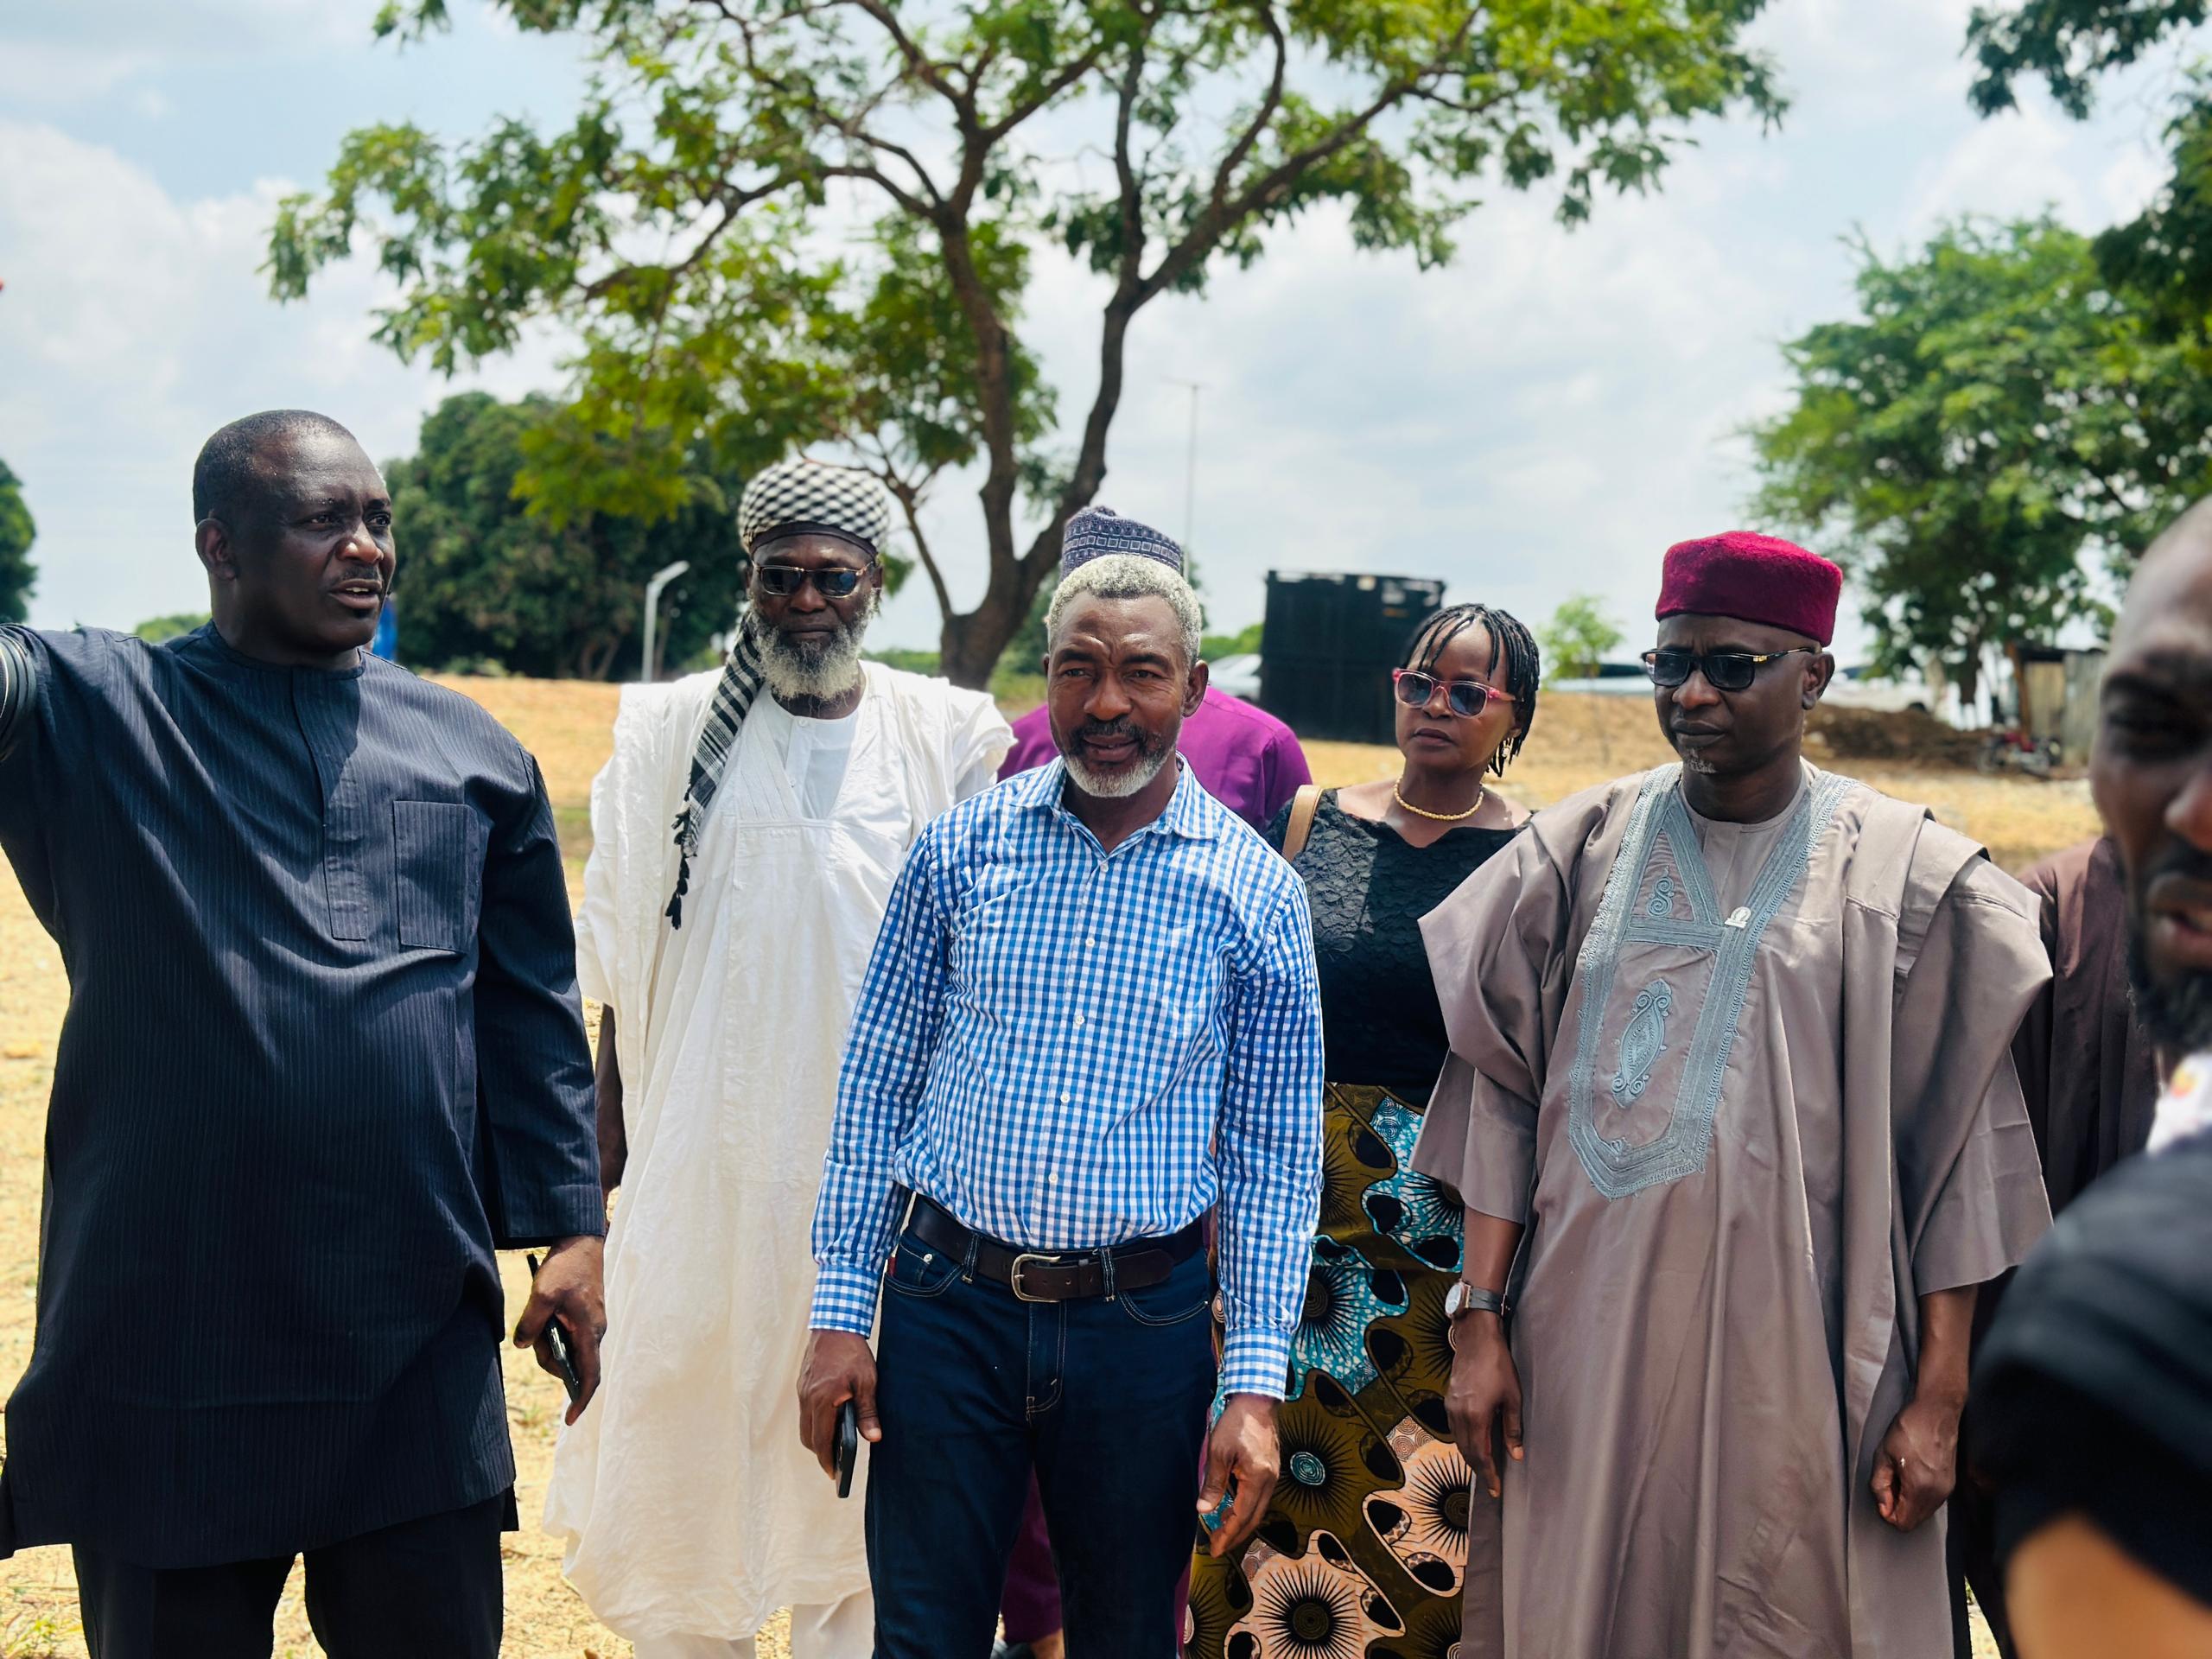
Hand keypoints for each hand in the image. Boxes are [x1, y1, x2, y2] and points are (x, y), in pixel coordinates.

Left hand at [513, 1234, 605, 1425]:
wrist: (582, 1242)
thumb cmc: (566, 1268)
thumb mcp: (543, 1294)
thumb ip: (531, 1323)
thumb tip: (521, 1344)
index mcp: (589, 1331)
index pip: (590, 1375)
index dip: (581, 1399)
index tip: (570, 1419)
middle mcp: (595, 1332)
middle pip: (573, 1365)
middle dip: (550, 1360)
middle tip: (532, 1337)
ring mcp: (592, 1324)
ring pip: (569, 1351)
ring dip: (549, 1345)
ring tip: (538, 1319)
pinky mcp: (586, 1317)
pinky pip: (570, 1337)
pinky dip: (554, 1335)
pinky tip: (545, 1317)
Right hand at [798, 1329, 882, 1479]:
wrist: (835, 1324)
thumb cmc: (853, 1353)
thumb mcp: (867, 1382)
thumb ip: (868, 1412)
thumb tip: (873, 1438)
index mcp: (822, 1399)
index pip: (820, 1440)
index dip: (827, 1460)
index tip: (834, 1474)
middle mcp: (807, 1397)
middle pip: (808, 1436)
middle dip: (820, 1452)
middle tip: (835, 1463)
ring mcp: (802, 1390)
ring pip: (804, 1424)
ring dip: (816, 1436)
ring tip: (834, 1445)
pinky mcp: (802, 1384)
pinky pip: (805, 1410)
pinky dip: (814, 1420)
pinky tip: (829, 1420)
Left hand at [1197, 1393, 1279, 1557]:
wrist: (1257, 1401)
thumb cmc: (1237, 1423)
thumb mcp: (1218, 1452)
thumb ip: (1213, 1483)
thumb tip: (1204, 1510)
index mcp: (1258, 1478)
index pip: (1242, 1516)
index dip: (1229, 1535)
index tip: (1216, 1549)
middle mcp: (1270, 1481)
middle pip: (1254, 1518)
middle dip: (1237, 1536)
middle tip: (1219, 1547)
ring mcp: (1273, 1476)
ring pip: (1259, 1509)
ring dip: (1242, 1523)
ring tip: (1223, 1532)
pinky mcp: (1271, 1470)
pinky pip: (1260, 1498)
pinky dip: (1247, 1509)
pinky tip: (1235, 1510)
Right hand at [1446, 1312, 1521, 1498]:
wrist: (1475, 1338)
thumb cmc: (1498, 1365)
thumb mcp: (1512, 1397)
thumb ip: (1513, 1429)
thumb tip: (1516, 1455)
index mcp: (1475, 1416)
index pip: (1480, 1455)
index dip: (1488, 1474)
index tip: (1495, 1490)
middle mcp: (1459, 1415)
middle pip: (1466, 1452)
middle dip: (1479, 1469)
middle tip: (1491, 1483)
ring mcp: (1451, 1407)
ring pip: (1458, 1442)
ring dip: (1471, 1456)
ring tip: (1485, 1466)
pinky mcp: (1448, 1400)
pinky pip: (1454, 1429)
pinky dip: (1464, 1441)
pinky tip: (1474, 1442)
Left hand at [1872, 1395, 1960, 1531]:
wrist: (1936, 1412)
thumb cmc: (1908, 1429)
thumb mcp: (1883, 1455)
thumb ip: (1880, 1485)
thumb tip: (1883, 1507)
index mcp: (1920, 1488)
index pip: (1904, 1523)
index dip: (1888, 1513)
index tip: (1882, 1494)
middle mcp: (1938, 1494)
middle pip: (1915, 1520)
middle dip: (1898, 1509)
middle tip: (1889, 1484)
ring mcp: (1947, 1490)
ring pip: (1924, 1512)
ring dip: (1909, 1503)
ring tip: (1900, 1477)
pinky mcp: (1950, 1483)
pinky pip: (1932, 1502)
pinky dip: (1919, 1497)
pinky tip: (1912, 1475)